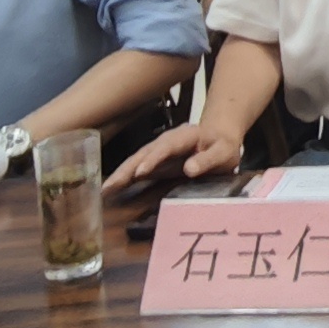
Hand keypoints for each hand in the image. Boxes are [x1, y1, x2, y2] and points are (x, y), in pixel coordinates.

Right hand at [105, 122, 240, 191]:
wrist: (218, 137)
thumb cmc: (222, 146)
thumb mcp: (223, 152)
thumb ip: (208, 159)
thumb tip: (189, 169)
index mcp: (182, 137)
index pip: (165, 147)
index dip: (152, 159)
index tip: (140, 172)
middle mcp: (164, 142)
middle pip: (143, 154)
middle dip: (126, 169)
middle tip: (110, 185)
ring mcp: (157, 152)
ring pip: (135, 161)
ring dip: (120, 175)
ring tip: (105, 190)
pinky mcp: (154, 163)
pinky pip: (136, 170)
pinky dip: (123, 179)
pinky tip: (110, 190)